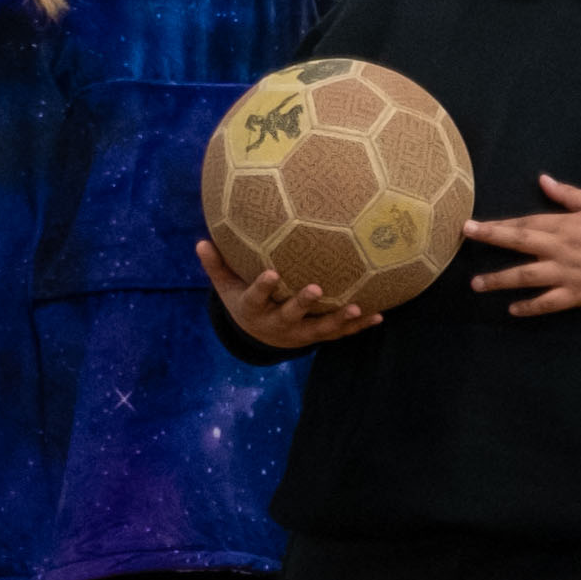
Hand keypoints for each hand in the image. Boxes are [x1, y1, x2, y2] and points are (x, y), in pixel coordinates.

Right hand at [202, 235, 379, 351]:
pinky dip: (358, 326)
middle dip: (302, 304)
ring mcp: (300, 332)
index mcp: (254, 309)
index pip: (256, 298)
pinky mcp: (318, 336)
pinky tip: (379, 315)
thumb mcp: (226, 287)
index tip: (272, 274)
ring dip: (339, 319)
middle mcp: (278, 324)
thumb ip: (216, 266)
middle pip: (290, 315)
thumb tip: (201, 242)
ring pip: (320, 329)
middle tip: (315, 289)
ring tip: (357, 307)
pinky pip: (340, 333)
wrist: (260, 337)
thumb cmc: (244, 301)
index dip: (263, 288)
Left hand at [465, 176, 580, 314]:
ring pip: (528, 277)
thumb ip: (568, 196)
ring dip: (500, 280)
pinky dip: (530, 308)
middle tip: (465, 239)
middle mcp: (562, 249)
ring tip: (477, 284)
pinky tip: (512, 310)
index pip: (526, 222)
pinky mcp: (576, 295)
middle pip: (521, 244)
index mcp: (567, 226)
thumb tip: (543, 180)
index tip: (473, 223)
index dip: (499, 223)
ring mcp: (568, 274)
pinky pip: (549, 303)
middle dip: (492, 239)